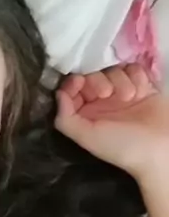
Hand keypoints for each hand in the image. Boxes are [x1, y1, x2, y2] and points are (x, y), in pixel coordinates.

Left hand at [54, 64, 168, 181]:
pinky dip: (137, 76)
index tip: (79, 82)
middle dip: (98, 81)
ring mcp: (122, 93)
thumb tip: (58, 94)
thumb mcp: (87, 137)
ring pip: (114, 70)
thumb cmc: (121, 145)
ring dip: (121, 81)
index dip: (73, 83)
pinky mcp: (142, 87)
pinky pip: (134, 69)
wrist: (160, 147)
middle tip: (108, 94)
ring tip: (131, 97)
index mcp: (86, 115)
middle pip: (93, 76)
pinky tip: (142, 90)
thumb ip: (66, 119)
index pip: (72, 90)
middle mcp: (102, 103)